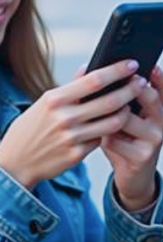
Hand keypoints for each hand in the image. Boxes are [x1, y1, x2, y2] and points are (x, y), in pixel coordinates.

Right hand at [0, 59, 142, 188]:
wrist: (15, 162)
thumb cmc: (30, 128)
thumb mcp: (44, 103)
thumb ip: (69, 88)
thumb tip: (87, 68)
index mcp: (54, 99)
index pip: (94, 80)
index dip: (117, 71)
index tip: (132, 64)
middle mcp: (64, 117)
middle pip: (110, 101)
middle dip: (131, 90)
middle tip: (141, 83)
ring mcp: (71, 138)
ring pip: (112, 123)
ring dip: (126, 112)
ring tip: (130, 105)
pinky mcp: (76, 155)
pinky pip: (101, 140)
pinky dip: (108, 132)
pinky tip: (111, 126)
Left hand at [99, 65, 162, 210]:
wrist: (131, 176)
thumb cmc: (123, 139)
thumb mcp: (119, 115)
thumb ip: (109, 94)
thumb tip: (86, 68)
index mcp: (157, 108)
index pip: (161, 87)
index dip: (158, 76)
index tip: (149, 65)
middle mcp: (161, 121)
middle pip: (146, 96)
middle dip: (127, 88)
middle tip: (110, 83)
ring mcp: (154, 139)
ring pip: (125, 118)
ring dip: (106, 116)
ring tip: (95, 117)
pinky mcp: (142, 156)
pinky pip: (115, 139)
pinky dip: (102, 137)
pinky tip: (99, 139)